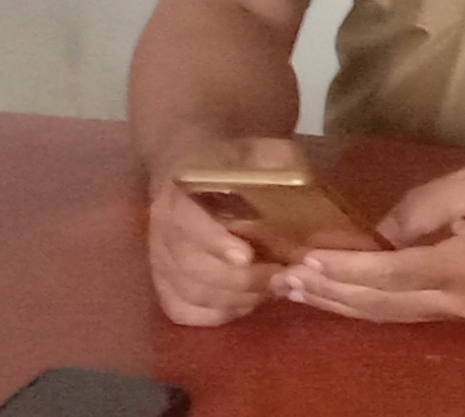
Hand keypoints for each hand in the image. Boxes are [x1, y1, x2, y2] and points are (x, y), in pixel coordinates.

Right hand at [146, 135, 304, 326]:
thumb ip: (279, 165)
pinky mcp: (164, 282)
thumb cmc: (239, 160)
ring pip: (188, 293)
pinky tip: (247, 303)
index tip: (246, 256)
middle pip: (190, 267)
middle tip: (280, 277)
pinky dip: (216, 314)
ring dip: (233, 299)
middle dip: (239, 280)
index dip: (214, 242)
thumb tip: (305, 188)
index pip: (188, 221)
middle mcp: (163, 228)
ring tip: (272, 289)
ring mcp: (160, 259)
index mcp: (182, 190)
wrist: (198, 165)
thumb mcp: (262, 150)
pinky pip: (182, 311)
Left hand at [272, 160, 464, 321]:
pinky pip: (408, 311)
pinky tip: (344, 292)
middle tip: (281, 282)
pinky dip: (371, 301)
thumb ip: (423, 206)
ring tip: (300, 291)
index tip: (303, 260)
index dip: (344, 269)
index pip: (391, 273)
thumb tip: (379, 232)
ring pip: (391, 314)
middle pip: (382, 304)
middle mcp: (462, 299)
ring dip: (343, 302)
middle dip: (330, 293)